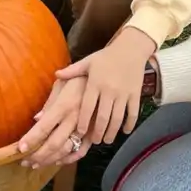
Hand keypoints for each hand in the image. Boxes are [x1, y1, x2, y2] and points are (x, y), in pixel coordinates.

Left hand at [17, 77, 92, 167]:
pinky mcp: (93, 133)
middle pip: (54, 143)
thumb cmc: (78, 79)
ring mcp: (85, 128)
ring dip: (50, 160)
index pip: (44, 127)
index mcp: (63, 106)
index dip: (31, 139)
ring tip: (36, 165)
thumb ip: (49, 103)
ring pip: (66, 150)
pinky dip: (69, 159)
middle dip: (38, 155)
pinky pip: (81, 151)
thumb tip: (37, 119)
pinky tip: (57, 162)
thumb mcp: (61, 84)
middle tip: (24, 162)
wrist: (104, 80)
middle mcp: (74, 119)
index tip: (20, 149)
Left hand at [57, 26, 155, 144]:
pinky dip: (129, 125)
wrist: (131, 49)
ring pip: (117, 118)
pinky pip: (132, 113)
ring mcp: (123, 94)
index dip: (83, 122)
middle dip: (98, 132)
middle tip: (94, 142)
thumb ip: (72, 71)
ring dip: (112, 132)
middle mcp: (109, 90)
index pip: (87, 107)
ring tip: (106, 140)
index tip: (79, 133)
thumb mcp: (88, 62)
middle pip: (102, 117)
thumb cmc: (106, 57)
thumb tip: (55, 75)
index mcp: (95, 83)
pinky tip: (124, 131)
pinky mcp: (135, 95)